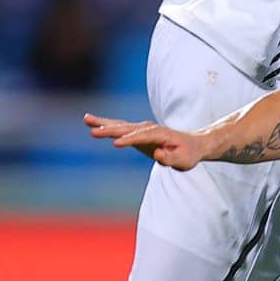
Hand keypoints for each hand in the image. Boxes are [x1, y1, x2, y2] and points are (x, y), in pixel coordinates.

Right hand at [84, 113, 206, 170]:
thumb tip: (158, 155)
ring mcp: (142, 129)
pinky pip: (119, 127)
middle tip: (93, 132)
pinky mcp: (136, 132)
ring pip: (120, 125)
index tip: (115, 143)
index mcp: (160, 135)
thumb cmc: (188, 154)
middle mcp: (149, 128)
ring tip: (86, 119)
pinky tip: (90, 121)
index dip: (129, 140)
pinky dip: (105, 124)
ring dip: (103, 123)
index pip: (142, 137)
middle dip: (111, 130)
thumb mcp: (183, 161)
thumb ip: (170, 158)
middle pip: (127, 128)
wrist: (193, 144)